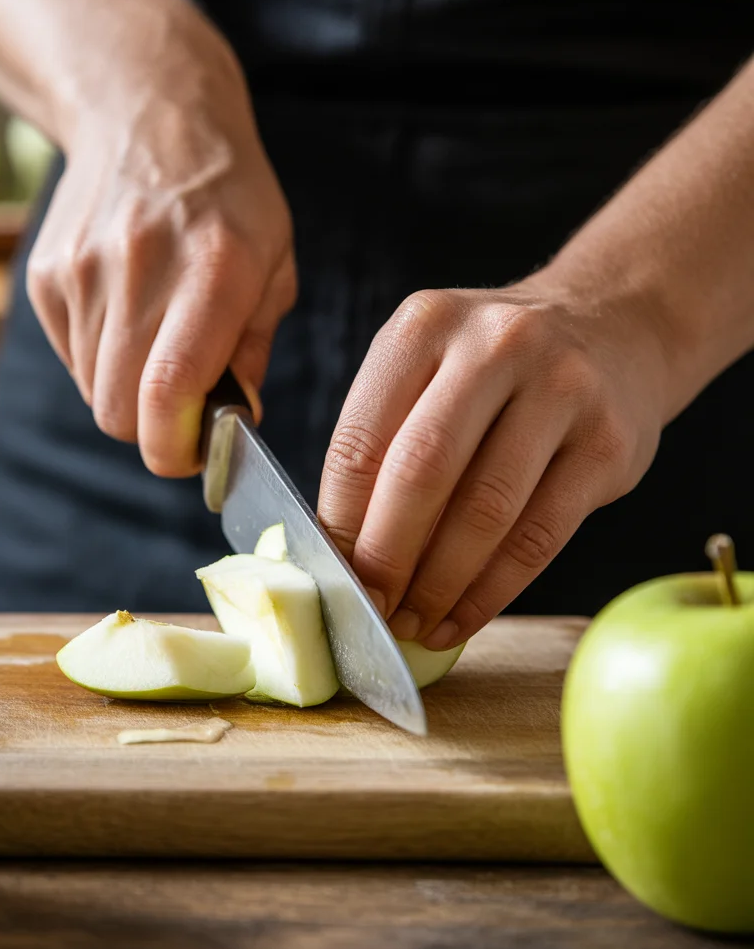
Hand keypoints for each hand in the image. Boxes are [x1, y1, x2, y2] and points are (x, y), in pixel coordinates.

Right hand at [26, 0, 294, 474]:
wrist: (147, 110)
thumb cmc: (229, 196)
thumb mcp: (275, 262)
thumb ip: (255, 348)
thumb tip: (236, 422)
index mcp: (215, 269)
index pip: (169, 392)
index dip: (174, 447)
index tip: (192, 455)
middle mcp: (140, 268)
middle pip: (118, 411)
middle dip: (150, 430)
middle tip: (180, 409)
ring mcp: (83, 270)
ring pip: (93, 390)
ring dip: (127, 389)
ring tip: (158, 338)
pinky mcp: (46, 273)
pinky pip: (71, 357)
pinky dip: (100, 358)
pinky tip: (127, 311)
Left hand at [318, 279, 671, 647]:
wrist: (616, 326)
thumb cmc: (496, 367)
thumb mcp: (429, 365)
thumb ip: (384, 438)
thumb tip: (340, 550)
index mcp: (425, 325)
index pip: (362, 438)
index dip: (340, 519)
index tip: (333, 574)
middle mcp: (495, 345)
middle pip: (422, 471)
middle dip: (387, 556)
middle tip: (371, 606)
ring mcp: (561, 390)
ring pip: (485, 511)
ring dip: (440, 584)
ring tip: (414, 622)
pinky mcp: (607, 443)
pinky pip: (539, 536)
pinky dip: (493, 592)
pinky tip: (463, 618)